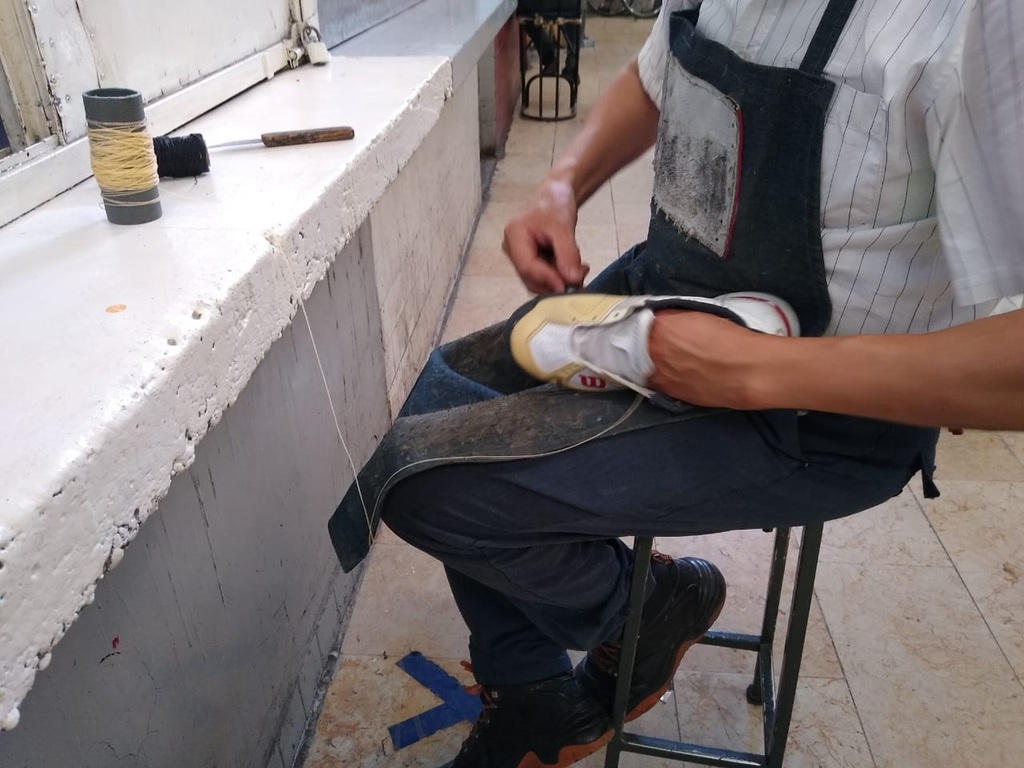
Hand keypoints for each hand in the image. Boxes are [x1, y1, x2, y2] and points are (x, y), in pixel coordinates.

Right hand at [502, 176, 589, 293]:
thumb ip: (567, 254)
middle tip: (581, 276)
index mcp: (514, 237)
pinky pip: (543, 275)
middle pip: (531, 278)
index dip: (548, 280)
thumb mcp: (563, 227)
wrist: (556, 194)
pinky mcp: (529, 260)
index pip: (527, 267)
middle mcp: (512, 249)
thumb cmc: (555, 204)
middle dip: (556, 281)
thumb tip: (573, 280)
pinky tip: (574, 267)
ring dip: (560, 280)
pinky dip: (559, 276)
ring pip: (538, 280)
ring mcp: (519, 256)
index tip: (569, 286)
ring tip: (580, 268)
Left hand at [647, 310, 780, 409]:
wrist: (744, 371)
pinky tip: (670, 373)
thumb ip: (675, 318)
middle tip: (656, 341)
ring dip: (647, 360)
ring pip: (642, 365)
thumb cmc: (728, 338)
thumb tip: (664, 320)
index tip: (650, 324)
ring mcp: (657, 373)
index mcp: (660, 326)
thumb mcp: (699, 316)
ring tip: (662, 358)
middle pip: (637, 344)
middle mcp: (652, 350)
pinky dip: (659, 376)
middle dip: (644, 342)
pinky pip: (654, 381)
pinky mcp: (667, 392)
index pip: (641, 321)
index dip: (646, 324)